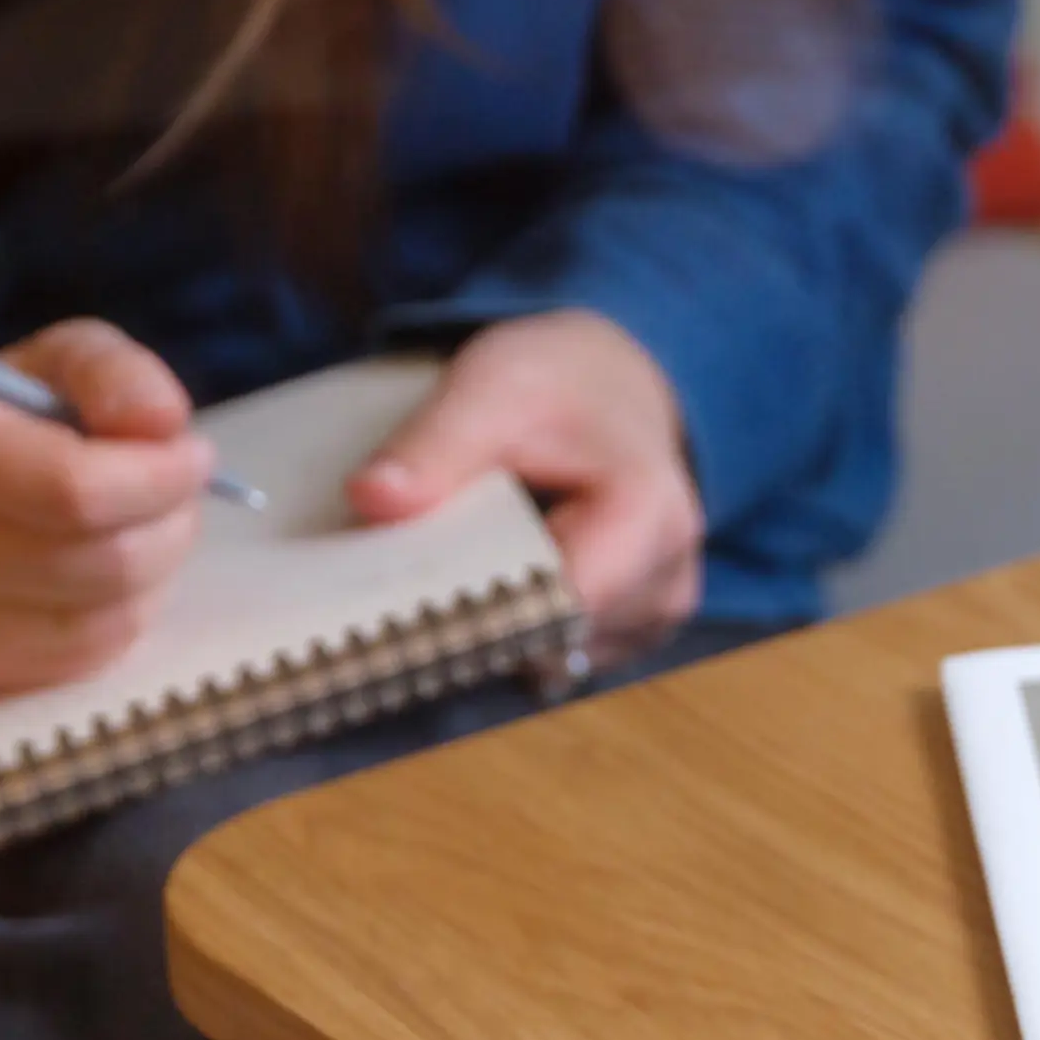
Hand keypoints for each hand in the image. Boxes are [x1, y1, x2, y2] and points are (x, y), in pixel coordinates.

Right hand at [0, 317, 214, 697]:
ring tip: (148, 524)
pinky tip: (118, 571)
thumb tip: (164, 425)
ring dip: (160, 567)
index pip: (75, 491)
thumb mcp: (51, 363)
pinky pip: (96, 653)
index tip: (191, 453)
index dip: (158, 477)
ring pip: (113, 616)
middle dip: (172, 521)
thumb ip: (113, 374)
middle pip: (107, 562)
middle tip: (177, 489)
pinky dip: (131, 608)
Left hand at [349, 309, 702, 643]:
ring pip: (552, 655)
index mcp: (648, 516)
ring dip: (499, 624)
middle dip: (481, 616)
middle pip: (552, 638)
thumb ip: (434, 445)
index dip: (481, 608)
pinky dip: (521, 630)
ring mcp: (657, 613)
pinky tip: (503, 576)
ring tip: (469, 561)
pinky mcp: (637, 631)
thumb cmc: (559, 383)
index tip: (411, 591)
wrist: (615, 386)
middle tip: (424, 568)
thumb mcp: (491, 388)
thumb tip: (371, 498)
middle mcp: (669, 578)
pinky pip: (562, 656)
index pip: (556, 606)